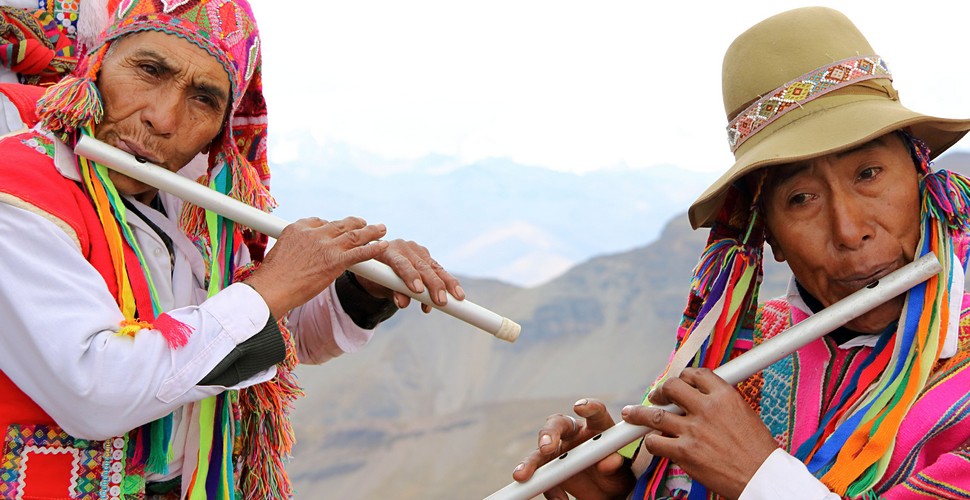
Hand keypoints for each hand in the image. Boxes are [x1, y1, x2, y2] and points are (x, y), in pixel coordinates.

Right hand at [244, 216, 388, 317]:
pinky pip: (360, 253)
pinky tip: (383, 246)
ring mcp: (326, 246)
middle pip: (340, 225)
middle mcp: (313, 234)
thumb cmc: (272, 278)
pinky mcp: (335, 261)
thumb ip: (295, 249)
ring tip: (381, 229)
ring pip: (354, 235)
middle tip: (365, 223)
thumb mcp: (280, 253)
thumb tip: (300, 255)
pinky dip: (374, 249)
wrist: (271, 289)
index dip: (332, 226)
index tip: (338, 228)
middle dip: (355, 224)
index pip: (319, 222)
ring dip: (371, 231)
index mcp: (298, 229)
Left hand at [354, 239, 463, 312]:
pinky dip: (446, 282)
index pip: (401, 264)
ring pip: (434, 267)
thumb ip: (391, 292)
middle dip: (434, 285)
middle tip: (441, 301)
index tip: (418, 291)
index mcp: (387, 252)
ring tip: (458, 297)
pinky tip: (454, 295)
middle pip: (422, 266)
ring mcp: (416, 250)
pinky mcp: (426, 255)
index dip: (410, 276)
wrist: (376, 264)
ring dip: (447, 283)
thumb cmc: (375, 278)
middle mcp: (404, 247)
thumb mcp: (378, 286)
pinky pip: (438, 269)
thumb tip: (403, 303)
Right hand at [512, 399, 634, 499]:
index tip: (580, 408)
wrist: (607, 493)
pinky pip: (543, 478)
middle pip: (556, 425)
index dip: (588, 407)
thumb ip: (614, 463)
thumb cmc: (615, 474)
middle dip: (548, 434)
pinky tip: (560, 499)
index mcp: (596, 427)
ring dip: (531, 463)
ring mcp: (558, 452)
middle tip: (546, 447)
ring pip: (539, 452)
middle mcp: (573, 435)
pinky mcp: (549, 470)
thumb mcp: (620, 470)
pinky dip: (549, 489)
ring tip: (522, 475)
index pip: (595, 413)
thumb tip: (609, 461)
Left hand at [622, 368, 777, 499]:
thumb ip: (721, 403)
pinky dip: (651, 441)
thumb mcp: (744, 413)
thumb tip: (702, 398)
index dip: (683, 377)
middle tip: (656, 397)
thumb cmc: (757, 450)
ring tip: (631, 414)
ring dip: (640, 413)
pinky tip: (654, 442)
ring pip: (654, 414)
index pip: (696, 374)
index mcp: (725, 395)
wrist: (763, 477)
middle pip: (671, 387)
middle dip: (661, 391)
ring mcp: (693, 430)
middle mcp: (707, 408)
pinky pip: (655, 441)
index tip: (678, 383)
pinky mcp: (685, 452)